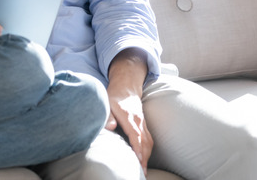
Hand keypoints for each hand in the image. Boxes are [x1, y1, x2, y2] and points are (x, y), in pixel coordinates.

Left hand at [105, 49, 152, 173]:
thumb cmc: (114, 97)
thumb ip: (108, 116)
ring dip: (147, 156)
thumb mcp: (107, 103)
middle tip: (143, 172)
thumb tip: (110, 128)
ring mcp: (143, 123)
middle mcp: (138, 121)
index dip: (137, 148)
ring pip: (149, 142)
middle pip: (145, 142)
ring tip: (144, 170)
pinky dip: (148, 151)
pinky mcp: (144, 125)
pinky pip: (149, 140)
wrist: (126, 86)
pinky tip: (144, 160)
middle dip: (145, 158)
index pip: (135, 134)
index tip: (139, 160)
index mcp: (129, 116)